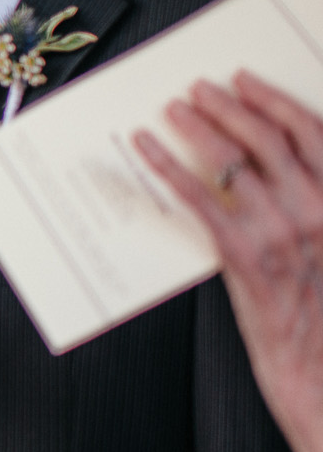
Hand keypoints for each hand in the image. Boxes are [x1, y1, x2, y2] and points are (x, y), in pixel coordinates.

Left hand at [133, 72, 322, 451]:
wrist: (322, 369)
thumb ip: (317, 204)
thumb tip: (280, 170)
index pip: (312, 132)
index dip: (274, 101)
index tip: (247, 82)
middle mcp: (317, 208)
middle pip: (267, 137)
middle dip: (231, 105)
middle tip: (202, 87)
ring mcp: (279, 230)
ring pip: (231, 160)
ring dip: (198, 126)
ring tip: (175, 108)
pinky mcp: (242, 255)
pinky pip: (196, 198)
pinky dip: (167, 166)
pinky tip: (145, 148)